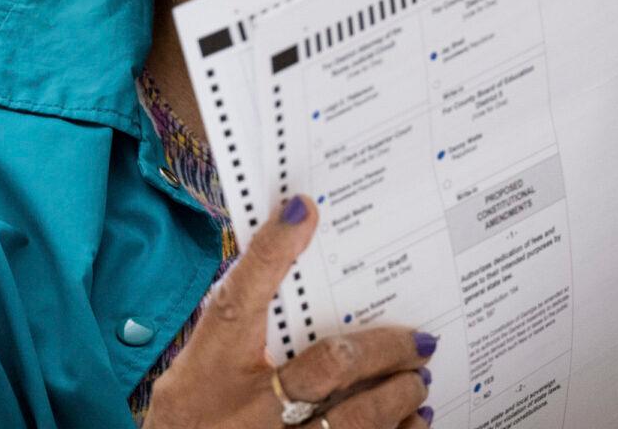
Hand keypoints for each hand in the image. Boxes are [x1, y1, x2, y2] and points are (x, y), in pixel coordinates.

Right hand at [144, 196, 435, 428]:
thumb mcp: (206, 358)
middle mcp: (244, 409)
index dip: (271, 252)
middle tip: (420, 340)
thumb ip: (245, 309)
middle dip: (383, 349)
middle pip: (327, 366)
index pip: (239, 300)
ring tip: (416, 381)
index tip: (302, 210)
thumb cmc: (197, 405)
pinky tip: (412, 421)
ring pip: (352, 420)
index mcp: (214, 367)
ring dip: (396, 397)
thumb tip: (294, 226)